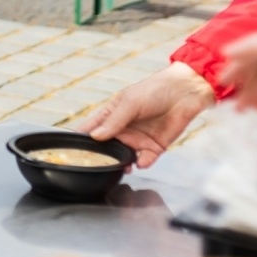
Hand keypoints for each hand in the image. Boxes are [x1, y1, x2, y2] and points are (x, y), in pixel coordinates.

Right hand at [73, 61, 215, 167]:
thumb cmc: (154, 90)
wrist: (184, 93)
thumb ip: (113, 121)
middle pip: (106, 149)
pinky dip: (143, 163)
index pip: (90, 130)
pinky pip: (144, 161)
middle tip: (99, 165)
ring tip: (122, 166)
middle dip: (102, 158)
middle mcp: (122, 130)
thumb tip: (95, 137)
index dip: (80, 141)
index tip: (72, 152)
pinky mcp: (154, 148)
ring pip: (123, 159)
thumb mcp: (129, 102)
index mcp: (111, 115)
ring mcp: (137, 140)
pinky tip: (142, 161)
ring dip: (121, 164)